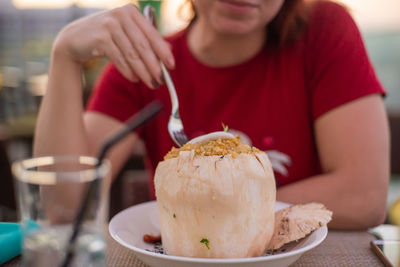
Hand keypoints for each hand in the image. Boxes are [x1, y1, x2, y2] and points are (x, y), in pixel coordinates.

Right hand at [53, 4, 173, 87]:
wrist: (75, 38)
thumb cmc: (107, 36)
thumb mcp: (128, 34)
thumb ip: (147, 40)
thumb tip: (169, 51)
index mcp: (132, 12)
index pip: (152, 34)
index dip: (163, 51)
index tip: (172, 66)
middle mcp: (121, 15)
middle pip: (143, 45)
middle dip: (154, 65)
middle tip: (161, 80)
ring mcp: (109, 25)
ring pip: (132, 54)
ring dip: (143, 71)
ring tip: (150, 83)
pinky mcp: (100, 38)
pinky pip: (119, 59)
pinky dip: (128, 70)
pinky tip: (134, 78)